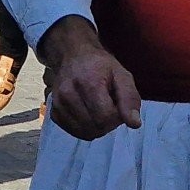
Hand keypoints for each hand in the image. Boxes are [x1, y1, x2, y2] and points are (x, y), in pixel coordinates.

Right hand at [38, 16, 142, 140]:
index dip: (117, 116)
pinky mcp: (54, 113)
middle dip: (108, 122)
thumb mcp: (122, 75)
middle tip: (109, 106)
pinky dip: (85, 128)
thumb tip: (135, 124)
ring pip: (86, 133)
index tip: (117, 104)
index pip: (105, 117)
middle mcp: (68, 94)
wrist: (73, 56)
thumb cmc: (101, 66)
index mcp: (88, 83)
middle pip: (96, 127)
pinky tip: (88, 113)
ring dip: (98, 127)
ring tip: (98, 109)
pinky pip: (75, 133)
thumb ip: (130, 99)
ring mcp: (58, 105)